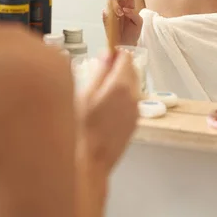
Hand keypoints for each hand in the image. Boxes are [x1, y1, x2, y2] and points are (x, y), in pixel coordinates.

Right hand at [77, 50, 138, 174]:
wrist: (88, 162)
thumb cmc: (81, 131)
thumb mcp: (85, 93)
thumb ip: (99, 71)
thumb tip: (106, 55)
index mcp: (121, 85)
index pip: (126, 58)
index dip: (116, 54)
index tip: (106, 56)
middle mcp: (133, 97)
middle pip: (131, 71)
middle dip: (119, 68)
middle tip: (100, 72)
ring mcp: (135, 111)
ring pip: (132, 87)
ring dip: (120, 83)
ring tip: (100, 92)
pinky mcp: (133, 123)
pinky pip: (131, 103)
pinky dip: (122, 99)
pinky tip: (105, 108)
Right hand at [102, 0, 142, 45]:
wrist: (126, 44)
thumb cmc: (133, 32)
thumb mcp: (139, 23)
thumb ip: (134, 15)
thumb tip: (126, 9)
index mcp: (129, 5)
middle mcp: (120, 6)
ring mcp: (112, 11)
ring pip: (110, 1)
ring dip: (115, 5)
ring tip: (120, 13)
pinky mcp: (106, 18)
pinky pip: (104, 12)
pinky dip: (108, 13)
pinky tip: (113, 17)